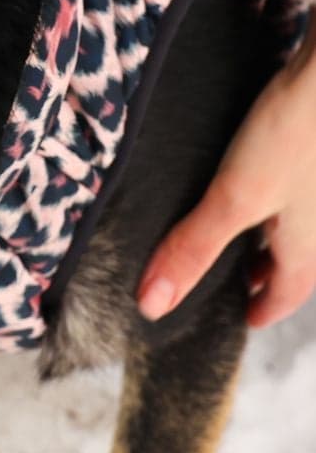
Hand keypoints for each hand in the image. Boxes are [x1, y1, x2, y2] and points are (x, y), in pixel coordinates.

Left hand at [137, 19, 315, 327]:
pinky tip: (250, 170)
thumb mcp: (233, 196)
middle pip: (294, 260)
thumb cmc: (293, 134)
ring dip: (269, 232)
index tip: (243, 318)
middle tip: (233, 276)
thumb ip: (194, 247)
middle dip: (265, 272)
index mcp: (306, 246)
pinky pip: (293, 188)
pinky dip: (272, 195)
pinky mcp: (311, 151)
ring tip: (236, 225)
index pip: (287, 294)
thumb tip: (153, 306)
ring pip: (296, 223)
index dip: (264, 309)